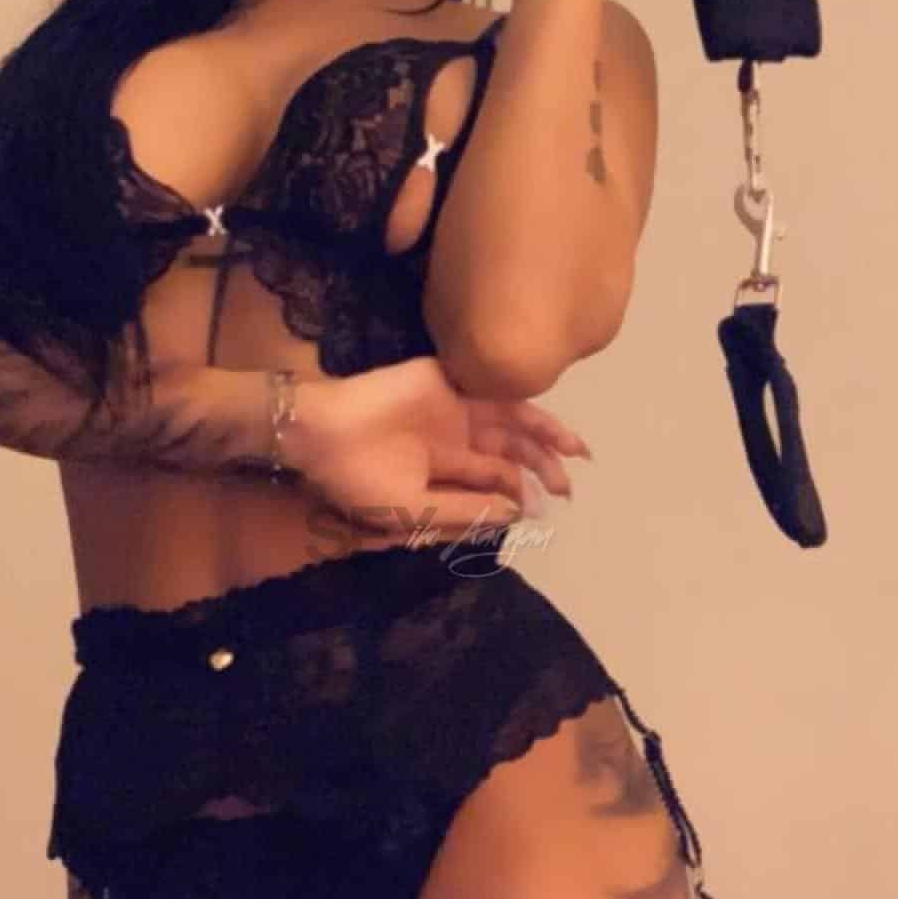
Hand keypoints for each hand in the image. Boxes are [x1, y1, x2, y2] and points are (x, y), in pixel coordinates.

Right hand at [299, 357, 590, 538]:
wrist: (323, 434)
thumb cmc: (360, 482)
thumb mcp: (416, 511)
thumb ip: (466, 511)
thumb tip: (515, 513)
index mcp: (440, 473)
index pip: (490, 483)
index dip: (517, 495)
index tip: (540, 509)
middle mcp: (453, 442)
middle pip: (509, 453)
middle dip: (540, 469)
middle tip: (566, 487)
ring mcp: (453, 411)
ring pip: (510, 424)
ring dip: (544, 439)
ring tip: (574, 454)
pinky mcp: (449, 384)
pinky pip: (495, 396)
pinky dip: (525, 411)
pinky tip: (550, 428)